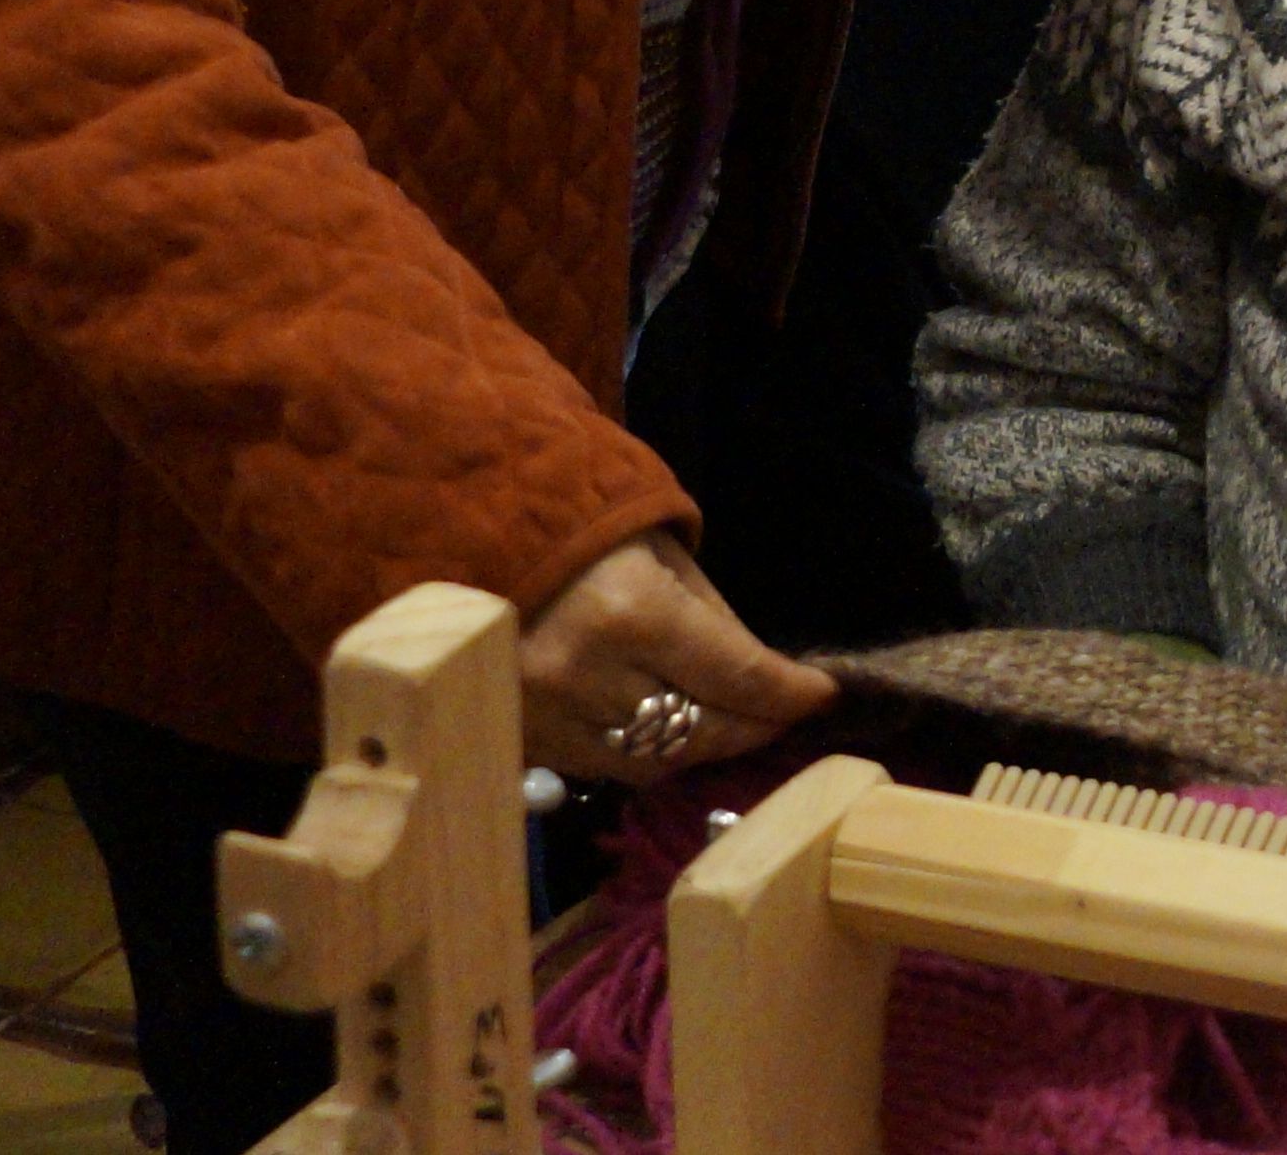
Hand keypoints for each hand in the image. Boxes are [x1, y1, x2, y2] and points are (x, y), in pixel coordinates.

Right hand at [518, 530, 832, 784]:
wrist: (462, 523)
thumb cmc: (576, 520)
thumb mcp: (661, 551)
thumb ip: (713, 620)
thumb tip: (762, 679)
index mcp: (630, 614)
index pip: (737, 678)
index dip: (789, 694)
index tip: (824, 696)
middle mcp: (585, 677)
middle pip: (697, 735)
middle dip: (751, 727)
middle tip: (782, 715)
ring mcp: (542, 716)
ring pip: (650, 764)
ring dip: (700, 747)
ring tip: (731, 724)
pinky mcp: (515, 737)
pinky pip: (599, 765)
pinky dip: (641, 752)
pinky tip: (665, 726)